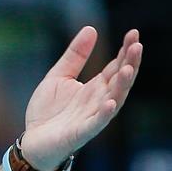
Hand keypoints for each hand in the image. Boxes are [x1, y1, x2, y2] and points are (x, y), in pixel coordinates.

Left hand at [20, 27, 142, 169]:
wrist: (33, 142)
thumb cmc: (48, 112)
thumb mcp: (59, 76)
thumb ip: (75, 56)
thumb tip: (91, 28)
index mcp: (95, 88)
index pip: (116, 67)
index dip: (126, 51)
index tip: (134, 33)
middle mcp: (99, 101)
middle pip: (120, 81)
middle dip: (130, 64)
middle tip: (137, 45)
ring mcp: (92, 117)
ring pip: (113, 100)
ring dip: (122, 86)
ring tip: (128, 68)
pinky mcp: (81, 132)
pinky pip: (96, 123)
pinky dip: (104, 114)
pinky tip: (111, 103)